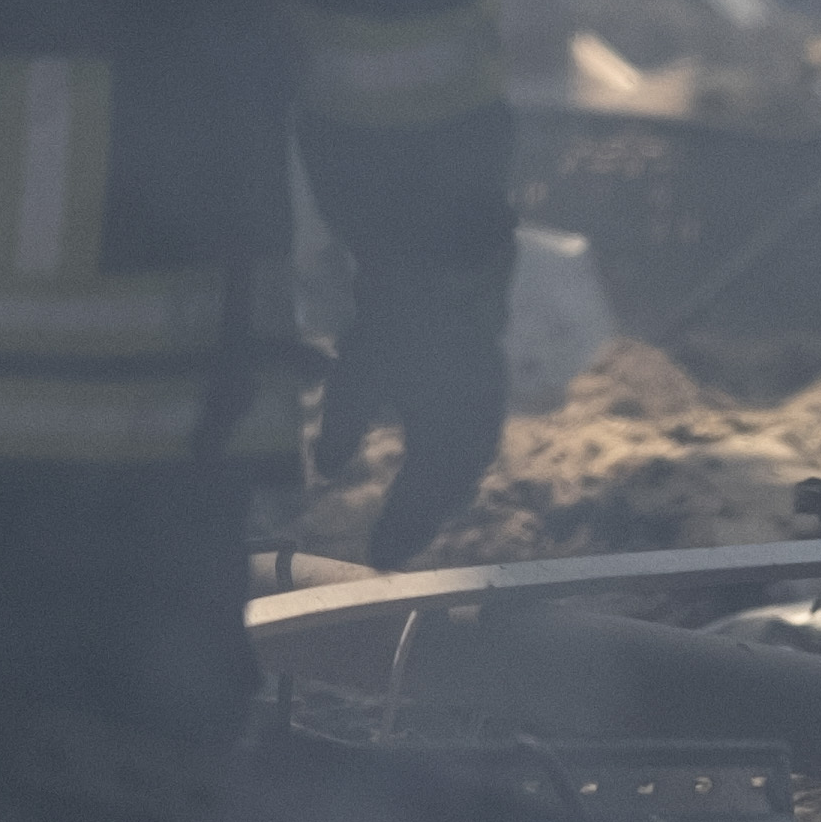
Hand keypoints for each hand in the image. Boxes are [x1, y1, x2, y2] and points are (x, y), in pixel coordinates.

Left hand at [324, 265, 510, 566]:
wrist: (441, 264)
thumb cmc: (394, 323)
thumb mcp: (355, 380)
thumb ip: (342, 430)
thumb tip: (329, 471)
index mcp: (445, 434)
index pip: (422, 497)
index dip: (401, 529)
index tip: (378, 557)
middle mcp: (475, 427)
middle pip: (450, 489)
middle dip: (422, 521)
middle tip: (396, 548)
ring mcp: (489, 404)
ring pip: (469, 466)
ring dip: (445, 496)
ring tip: (422, 515)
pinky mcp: (491, 383)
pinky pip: (480, 440)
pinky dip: (461, 465)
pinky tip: (448, 466)